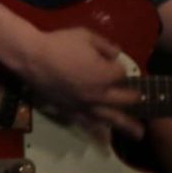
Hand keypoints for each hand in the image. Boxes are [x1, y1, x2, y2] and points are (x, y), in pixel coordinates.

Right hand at [18, 28, 142, 139]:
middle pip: (124, 100)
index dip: (119, 69)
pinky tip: (104, 136)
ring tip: (139, 133)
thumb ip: (105, 45)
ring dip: (127, 126)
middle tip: (141, 100)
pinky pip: (86, 123)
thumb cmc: (58, 43)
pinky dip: (97, 130)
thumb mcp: (85, 35)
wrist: (31, 57)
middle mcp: (100, 94)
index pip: (122, 75)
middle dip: (134, 99)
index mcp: (106, 74)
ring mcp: (85, 105)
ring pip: (110, 118)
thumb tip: (116, 54)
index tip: (113, 64)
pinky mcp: (70, 111)